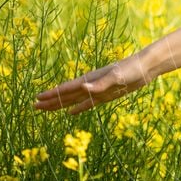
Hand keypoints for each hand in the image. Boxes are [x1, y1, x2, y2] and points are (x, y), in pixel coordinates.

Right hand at [33, 49, 156, 114]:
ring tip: (46, 109)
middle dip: (51, 101)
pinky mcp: (107, 95)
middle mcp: (91, 85)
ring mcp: (98, 90)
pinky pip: (88, 104)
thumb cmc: (132, 69)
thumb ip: (100, 84)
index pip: (67, 88)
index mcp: (91, 79)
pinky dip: (79, 108)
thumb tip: (82, 88)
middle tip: (34, 107)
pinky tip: (71, 113)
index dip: (52, 94)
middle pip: (67, 95)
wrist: (146, 67)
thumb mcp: (117, 76)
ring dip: (61, 105)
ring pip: (75, 100)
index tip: (37, 99)